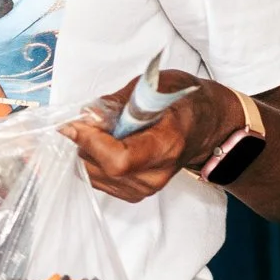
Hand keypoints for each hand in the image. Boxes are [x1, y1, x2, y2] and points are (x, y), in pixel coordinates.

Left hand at [63, 70, 240, 202]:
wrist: (207, 126)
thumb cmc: (185, 103)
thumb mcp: (156, 87)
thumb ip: (118, 102)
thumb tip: (87, 115)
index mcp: (167, 146)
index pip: (118, 160)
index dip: (89, 142)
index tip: (71, 124)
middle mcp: (156, 175)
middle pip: (100, 166)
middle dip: (85, 140)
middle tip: (94, 118)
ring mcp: (145, 188)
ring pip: (93, 173)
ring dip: (88, 149)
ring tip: (108, 130)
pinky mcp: (134, 192)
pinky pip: (97, 178)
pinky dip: (93, 158)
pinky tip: (109, 143)